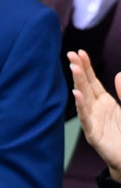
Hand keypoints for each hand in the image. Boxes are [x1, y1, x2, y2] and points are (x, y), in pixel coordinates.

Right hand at [69, 50, 120, 182]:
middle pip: (85, 86)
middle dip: (79, 70)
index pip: (92, 81)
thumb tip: (118, 74)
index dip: (87, 67)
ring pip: (83, 99)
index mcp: (104, 102)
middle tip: (71, 55)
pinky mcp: (93, 134)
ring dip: (78, 83)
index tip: (80, 53)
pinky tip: (76, 94)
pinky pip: (85, 118)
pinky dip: (80, 106)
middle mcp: (96, 109)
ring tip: (73, 68)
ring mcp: (93, 121)